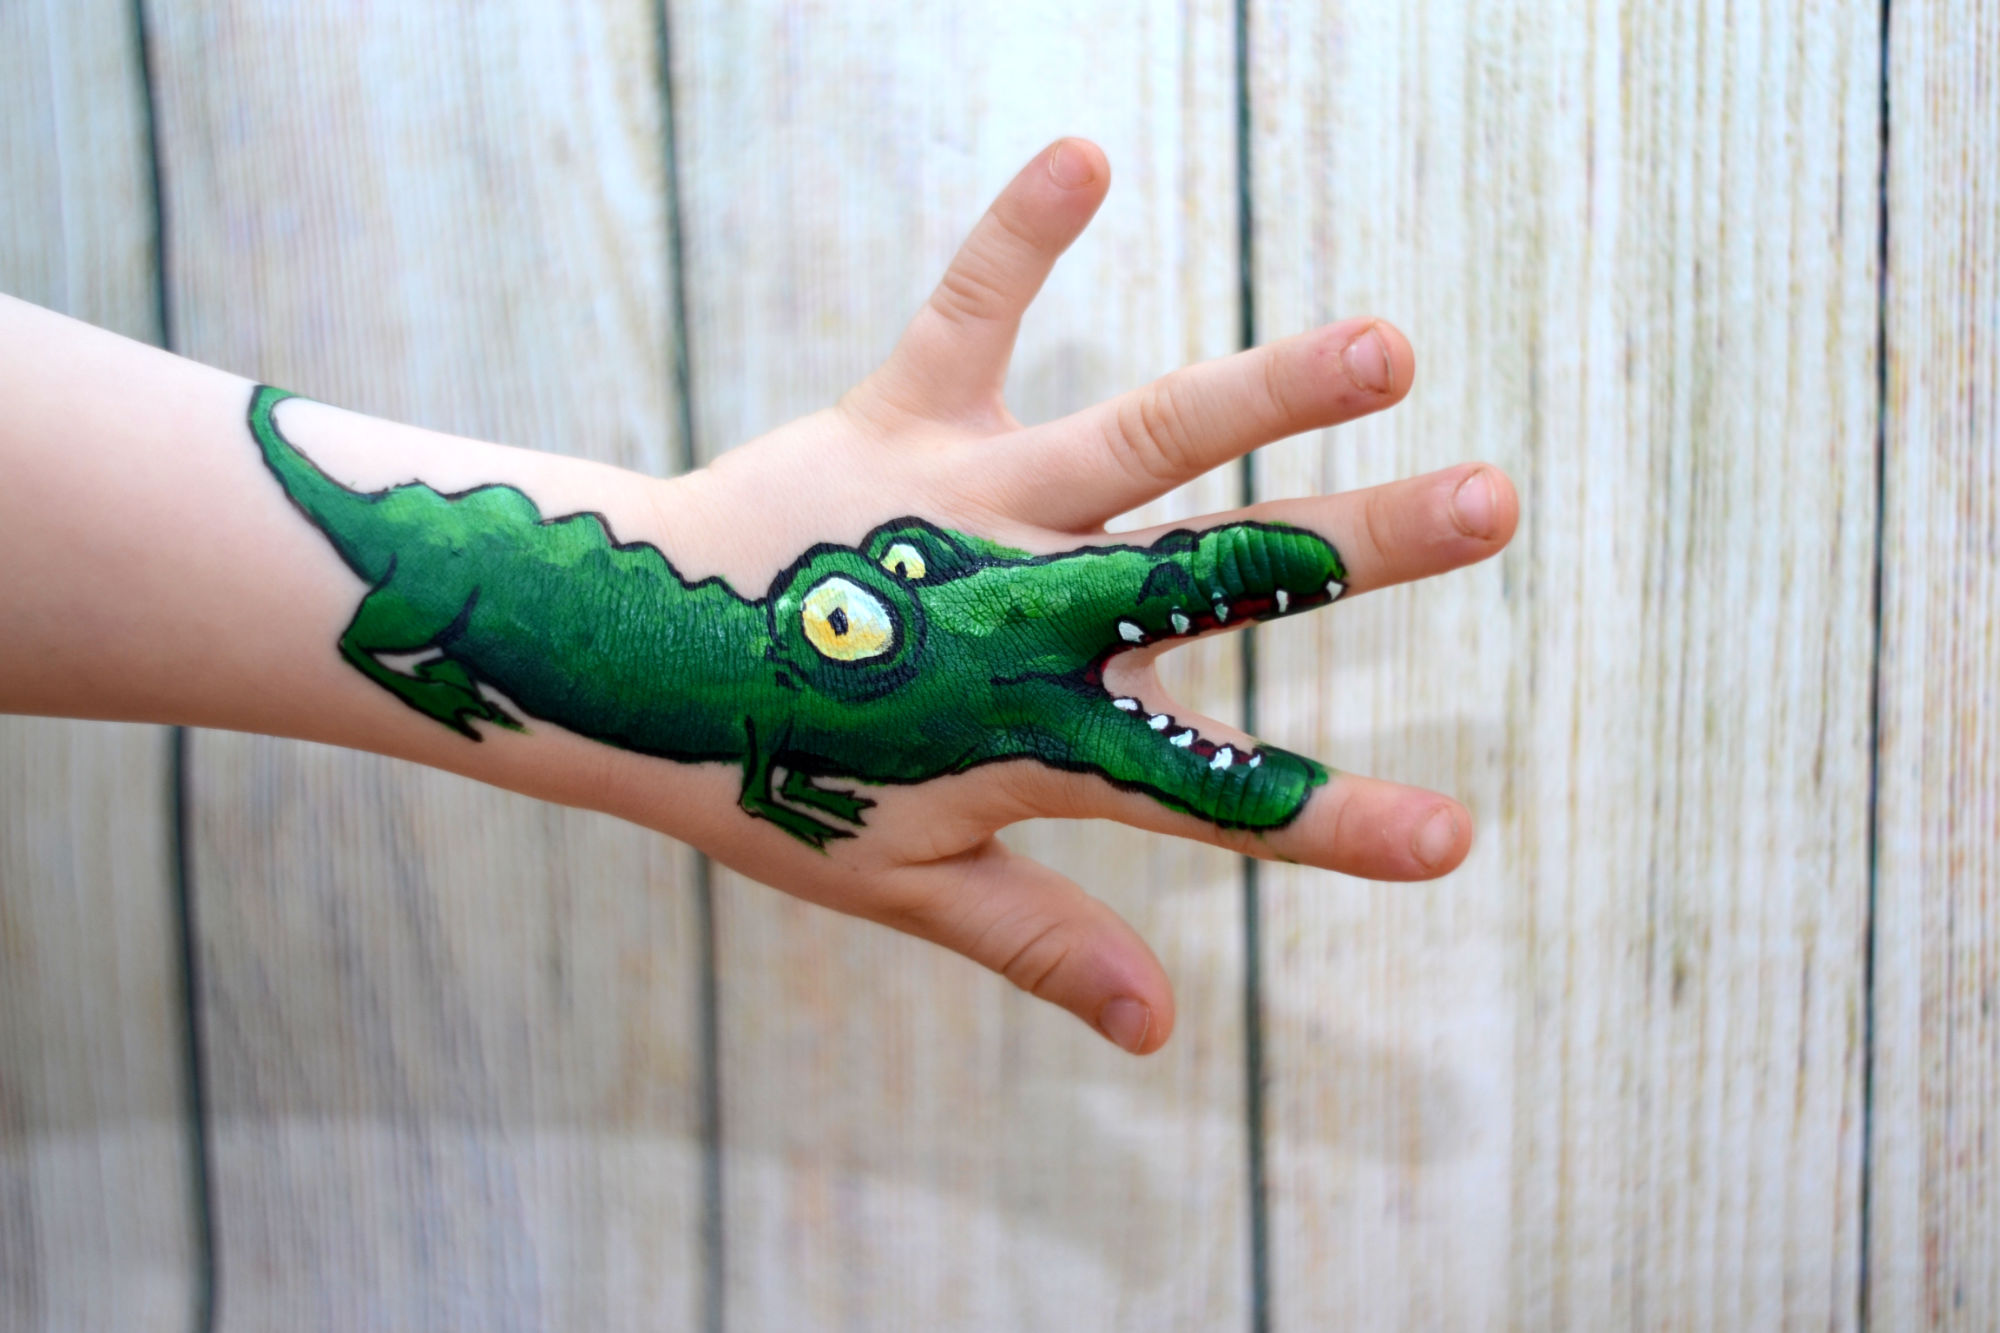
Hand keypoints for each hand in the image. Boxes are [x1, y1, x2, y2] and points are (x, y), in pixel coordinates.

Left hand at [653, 139, 1518, 1051]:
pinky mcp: (899, 419)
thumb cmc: (772, 779)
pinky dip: (1021, 237)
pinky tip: (1086, 155)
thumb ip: (1040, 943)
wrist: (617, 669)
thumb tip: (1164, 1031)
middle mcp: (1025, 610)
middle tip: (1494, 501)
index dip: (1330, 822)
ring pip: (1135, 439)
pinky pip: (969, 313)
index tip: (1454, 843)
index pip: (1206, 786)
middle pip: (1212, 578)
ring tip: (1383, 341)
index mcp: (1036, 733)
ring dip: (1263, 387)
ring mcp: (967, 506)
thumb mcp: (906, 887)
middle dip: (1359, 545)